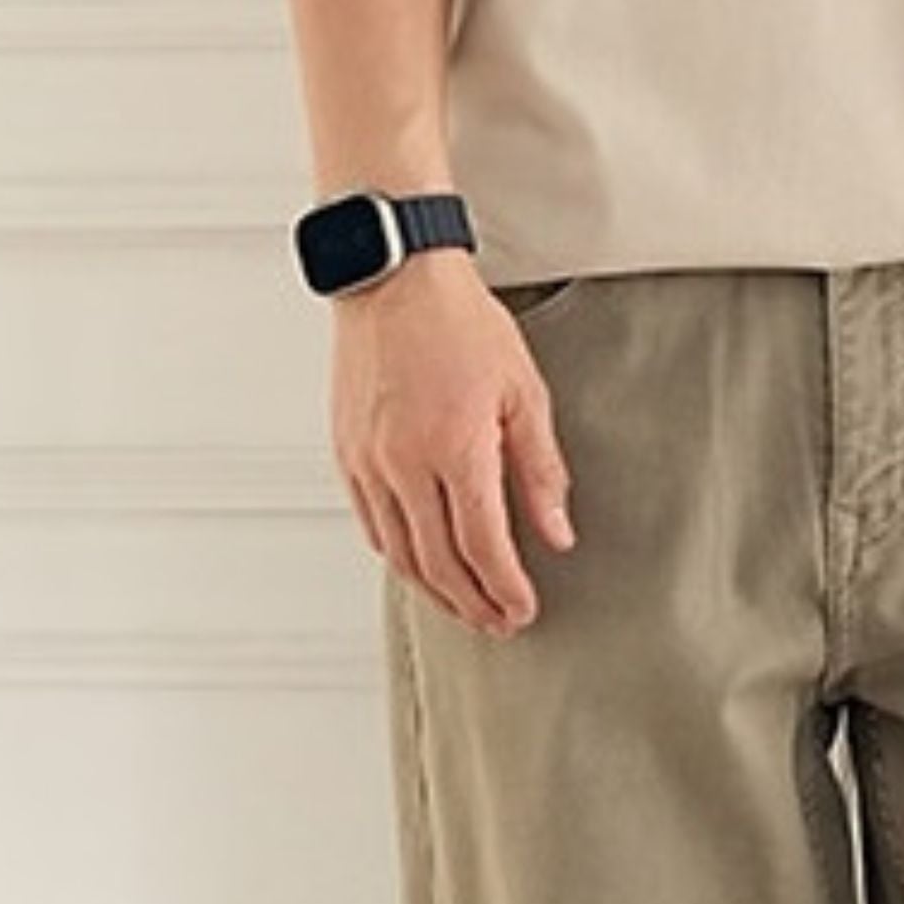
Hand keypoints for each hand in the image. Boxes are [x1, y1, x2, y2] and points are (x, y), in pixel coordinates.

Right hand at [329, 251, 574, 634]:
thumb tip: (557, 531)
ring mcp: (369, 462)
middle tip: (500, 622)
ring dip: (434, 591)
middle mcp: (404, 463)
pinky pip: (371, 525)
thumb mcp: (523, 392)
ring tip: (465, 606)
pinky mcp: (347, 454)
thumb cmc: (459, 323)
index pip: (482, 546)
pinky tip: (421, 563)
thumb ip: (540, 469)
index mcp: (455, 448)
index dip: (505, 587)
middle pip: (438, 563)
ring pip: (398, 554)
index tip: (523, 609)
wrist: (395, 281)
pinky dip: (398, 556)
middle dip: (473, 603)